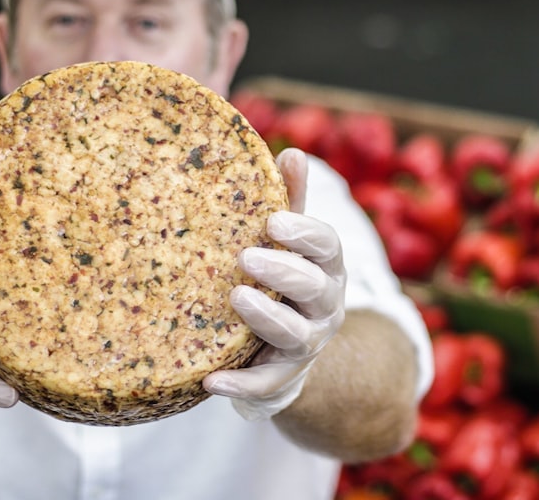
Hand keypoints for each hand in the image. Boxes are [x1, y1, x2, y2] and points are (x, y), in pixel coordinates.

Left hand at [203, 148, 345, 420]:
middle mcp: (325, 303)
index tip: (272, 221)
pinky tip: (211, 382)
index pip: (327, 245)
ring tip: (236, 298)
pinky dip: (242, 385)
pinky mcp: (283, 375)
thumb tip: (294, 152)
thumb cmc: (285, 278)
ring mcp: (308, 341)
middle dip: (284, 272)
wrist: (290, 349)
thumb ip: (292, 202)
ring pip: (296, 334)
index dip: (303, 233)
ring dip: (267, 318)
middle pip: (315, 287)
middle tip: (247, 257)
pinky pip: (266, 384)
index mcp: (327, 266)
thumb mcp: (290, 241)